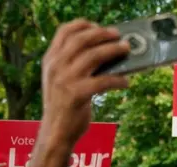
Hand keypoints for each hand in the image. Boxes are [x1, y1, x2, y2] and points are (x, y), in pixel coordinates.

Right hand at [41, 20, 129, 145]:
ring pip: (94, 56)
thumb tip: (105, 51)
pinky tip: (126, 82)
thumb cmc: (63, 106)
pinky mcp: (77, 94)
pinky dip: (118, 80)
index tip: (98, 26)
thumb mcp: (60, 80)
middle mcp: (55, 66)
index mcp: (50, 60)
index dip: (83, 25)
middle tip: (118, 36)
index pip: (64, 32)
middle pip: (82, 40)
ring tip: (126, 50)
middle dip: (103, 34)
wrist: (56, 133)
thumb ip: (72, 64)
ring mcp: (65, 80)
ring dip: (114, 50)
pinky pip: (103, 81)